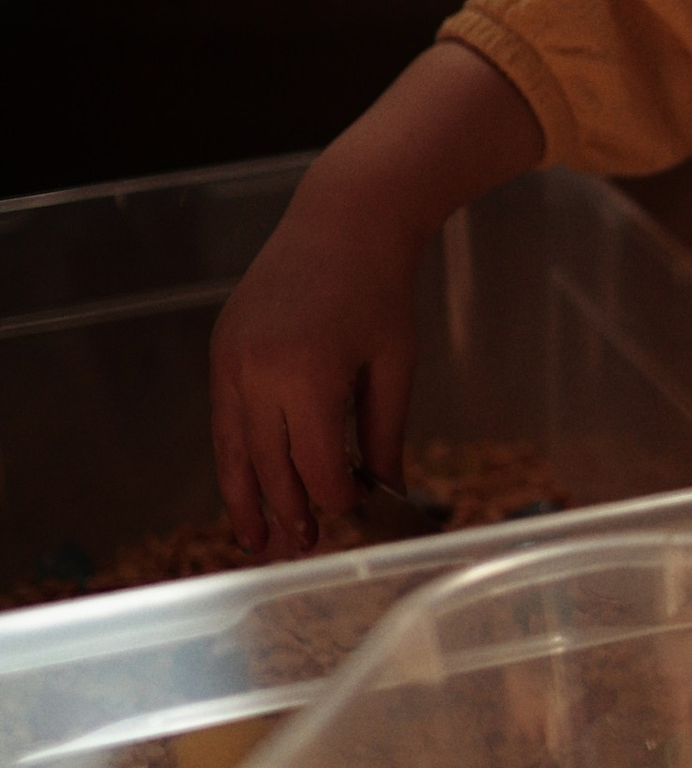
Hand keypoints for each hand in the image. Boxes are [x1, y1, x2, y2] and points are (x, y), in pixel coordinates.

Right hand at [210, 181, 421, 558]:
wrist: (343, 220)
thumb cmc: (381, 289)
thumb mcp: (394, 367)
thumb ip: (385, 434)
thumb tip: (386, 490)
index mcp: (308, 378)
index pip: (317, 467)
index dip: (337, 498)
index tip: (357, 511)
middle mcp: (258, 374)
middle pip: (269, 466)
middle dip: (289, 511)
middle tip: (304, 547)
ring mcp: (230, 361)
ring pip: (233, 450)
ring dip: (245, 498)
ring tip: (255, 540)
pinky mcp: (221, 350)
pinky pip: (223, 418)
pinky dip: (234, 455)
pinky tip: (245, 483)